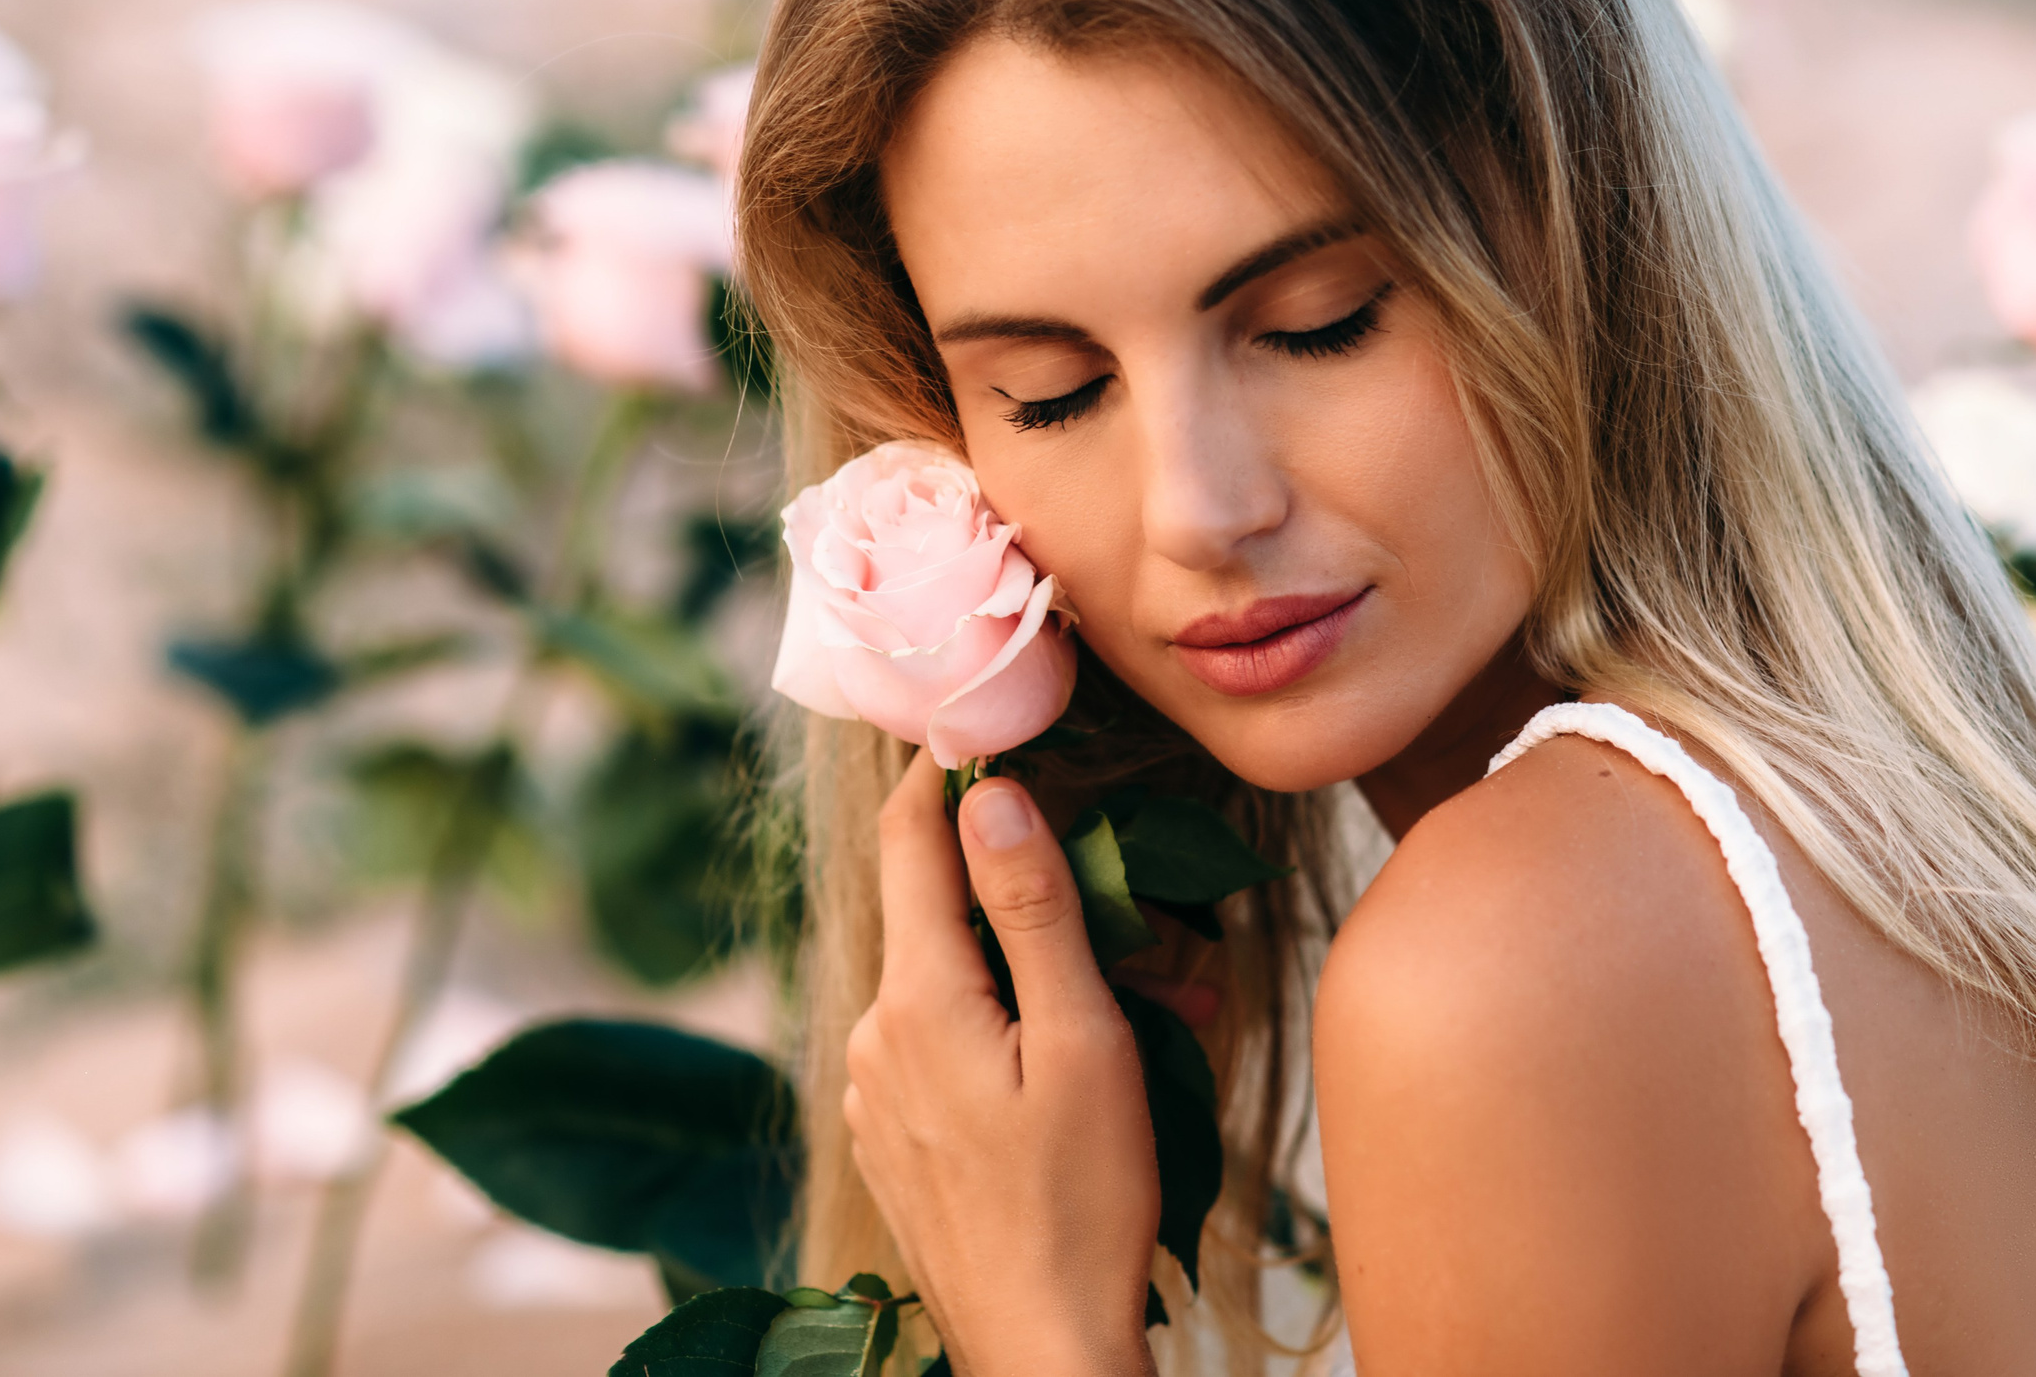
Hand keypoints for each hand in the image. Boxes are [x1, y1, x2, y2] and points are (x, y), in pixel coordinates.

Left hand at [845, 750, 1161, 1376]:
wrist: (1042, 1352)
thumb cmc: (1080, 1205)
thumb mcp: (1083, 1044)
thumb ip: (1034, 912)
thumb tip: (990, 798)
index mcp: (916, 998)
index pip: (911, 840)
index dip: (946, 771)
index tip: (989, 722)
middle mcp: (875, 1035)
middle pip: (946, 913)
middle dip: (1038, 895)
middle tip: (1140, 912)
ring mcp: (879, 1092)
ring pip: (957, 984)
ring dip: (1042, 974)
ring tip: (1160, 1012)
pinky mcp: (896, 1137)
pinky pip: (952, 1047)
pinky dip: (1020, 1032)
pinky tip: (1093, 1070)